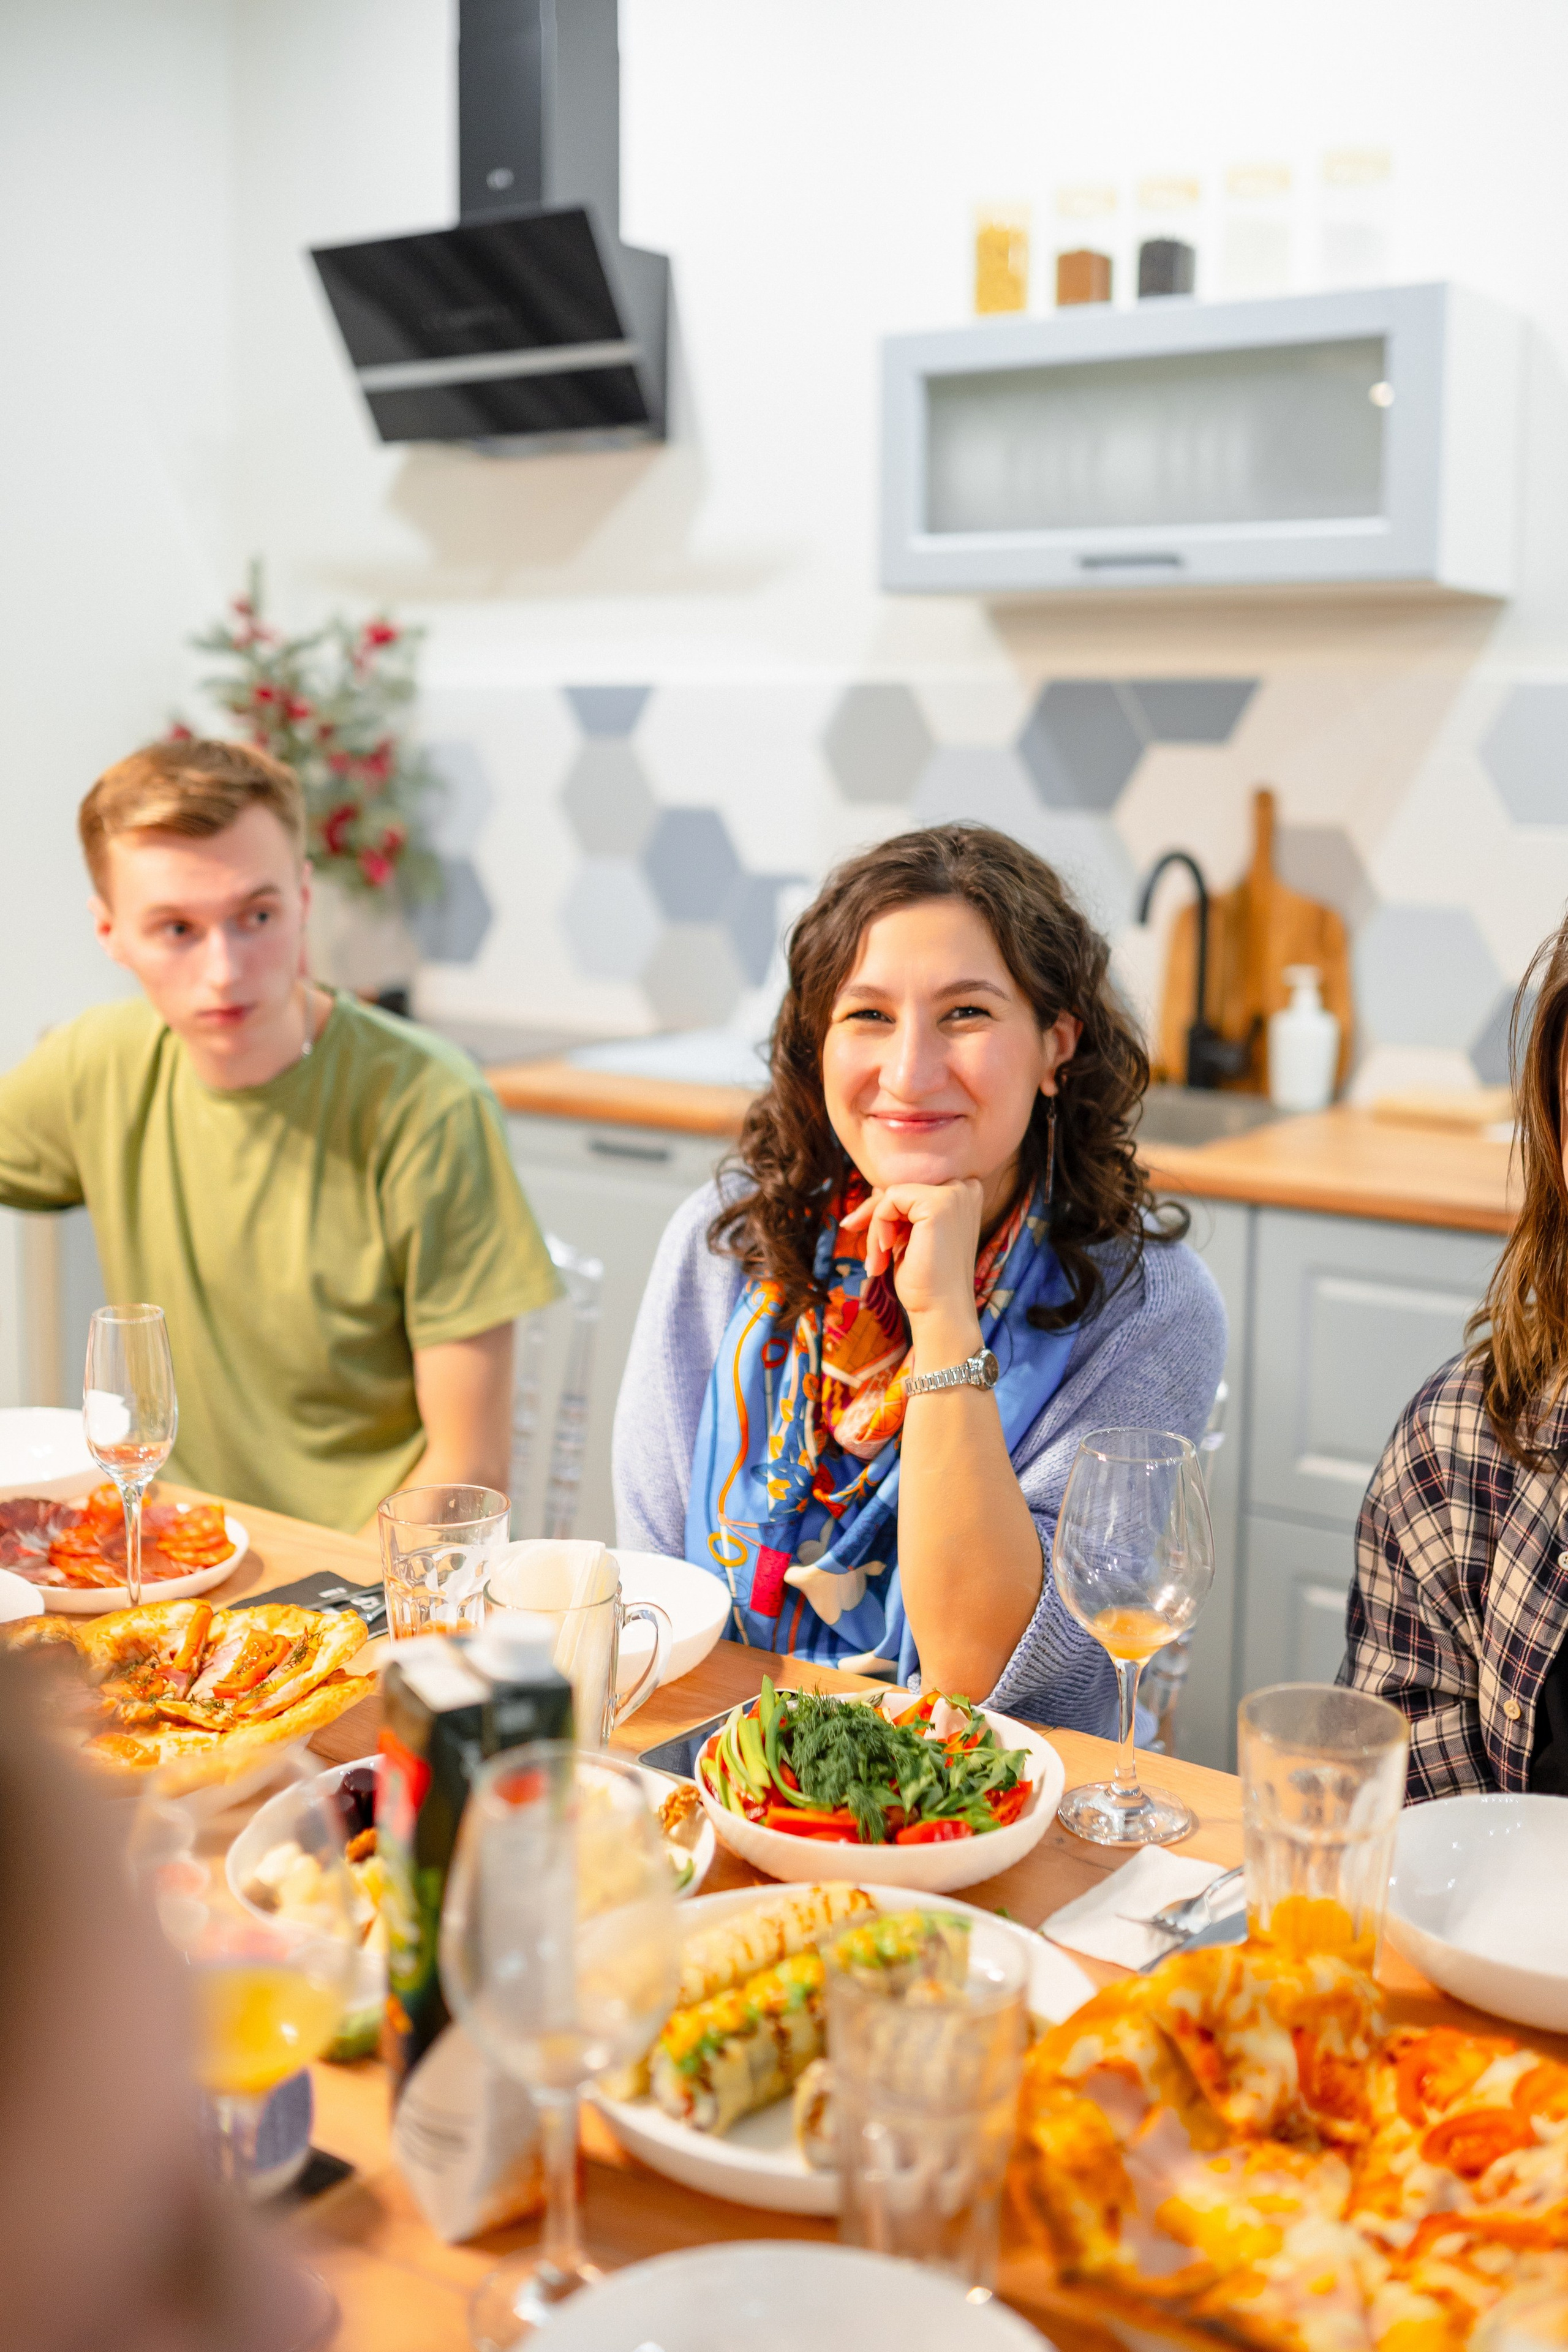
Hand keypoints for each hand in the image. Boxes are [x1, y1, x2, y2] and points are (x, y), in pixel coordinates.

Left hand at [839, 1181, 983, 1352]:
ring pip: (892, 1195)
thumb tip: (874, 1189)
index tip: (876, 1242)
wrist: (941, 1312)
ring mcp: (955, 1193)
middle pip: (901, 1189)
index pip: (912, 1189)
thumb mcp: (911, 1235)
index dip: (887, 1213)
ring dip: (876, 1229)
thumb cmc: (926, 1280)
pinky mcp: (938, 1203)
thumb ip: (901, 1210)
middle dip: (876, 1219)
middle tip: (871, 1255)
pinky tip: (885, 1253)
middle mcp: (965, 1188)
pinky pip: (889, 1200)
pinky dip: (878, 1227)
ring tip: (878, 1262)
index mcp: (964, 1195)